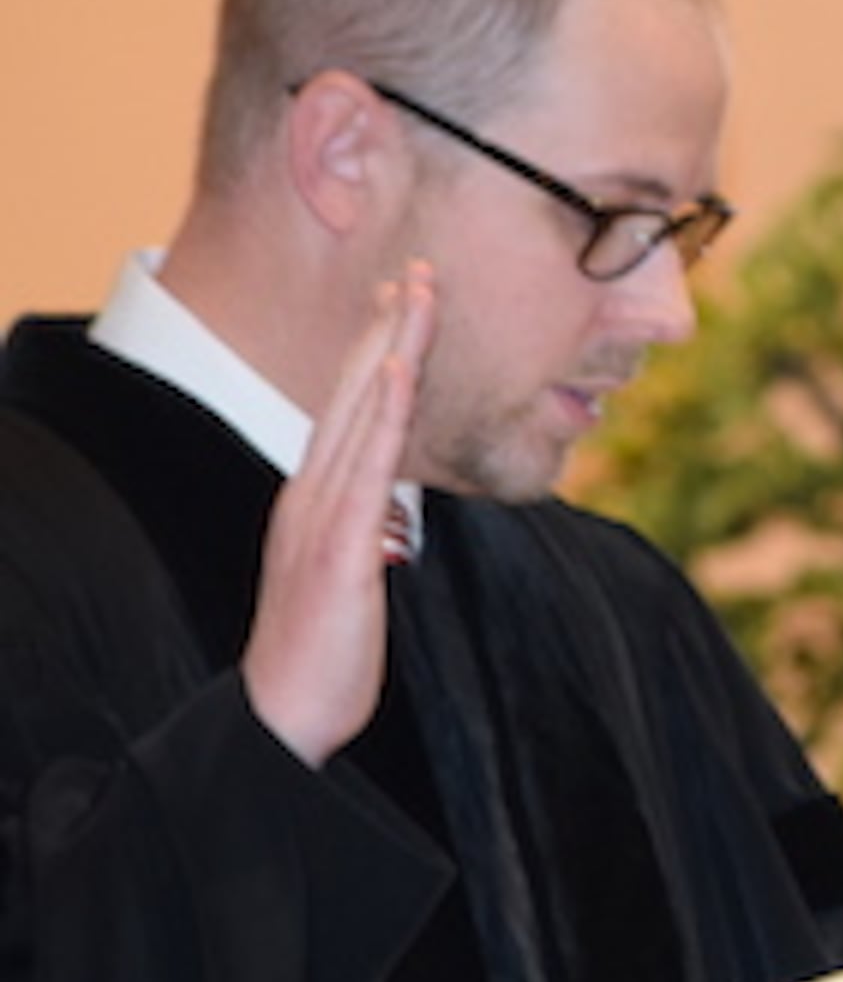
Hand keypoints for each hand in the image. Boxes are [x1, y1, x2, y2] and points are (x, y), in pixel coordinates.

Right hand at [246, 263, 431, 764]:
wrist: (286, 713)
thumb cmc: (323, 650)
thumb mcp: (352, 574)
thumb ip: (367, 533)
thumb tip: (390, 512)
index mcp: (317, 498)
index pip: (352, 410)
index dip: (378, 350)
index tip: (404, 299)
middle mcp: (312, 492)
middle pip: (356, 395)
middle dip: (388, 328)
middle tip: (417, 268)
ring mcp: (320, 515)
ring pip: (362, 414)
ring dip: (392, 349)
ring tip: (417, 294)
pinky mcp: (338, 546)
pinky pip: (366, 466)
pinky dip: (383, 413)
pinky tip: (399, 370)